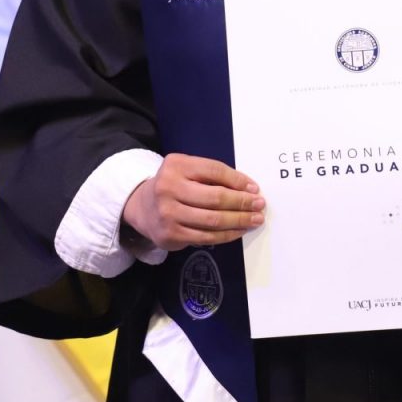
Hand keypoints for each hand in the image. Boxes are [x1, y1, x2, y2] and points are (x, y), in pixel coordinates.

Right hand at [121, 154, 263, 251]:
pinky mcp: (171, 234)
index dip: (238, 180)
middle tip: (259, 205)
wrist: (142, 208)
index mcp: (176, 165)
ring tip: (255, 219)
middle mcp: (168, 187)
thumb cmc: (173, 186)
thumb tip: (248, 188)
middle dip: (242, 202)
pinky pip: (206, 236)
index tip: (254, 188)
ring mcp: (168, 213)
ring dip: (239, 220)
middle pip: (215, 197)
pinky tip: (239, 230)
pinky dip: (227, 234)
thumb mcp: (187, 170)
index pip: (214, 170)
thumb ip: (212, 175)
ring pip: (213, 220)